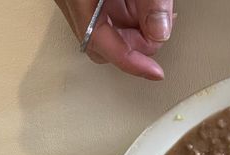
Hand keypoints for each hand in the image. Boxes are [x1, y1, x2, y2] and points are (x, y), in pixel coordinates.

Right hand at [55, 0, 173, 80]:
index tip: (154, 73)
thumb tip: (159, 32)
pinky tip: (143, 5)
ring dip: (133, 29)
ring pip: (103, 30)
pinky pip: (101, 14)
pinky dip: (125, 15)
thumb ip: (151, 3)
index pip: (101, 43)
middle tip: (160, 29)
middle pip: (102, 43)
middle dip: (136, 44)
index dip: (132, 62)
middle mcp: (68, 0)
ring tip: (157, 12)